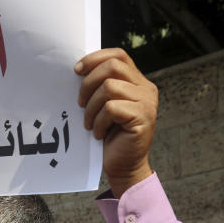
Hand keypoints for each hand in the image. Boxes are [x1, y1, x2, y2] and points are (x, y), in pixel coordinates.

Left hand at [75, 48, 157, 196]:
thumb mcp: (104, 105)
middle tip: (79, 103)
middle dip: (88, 83)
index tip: (76, 70)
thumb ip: (100, 86)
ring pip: (109, 87)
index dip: (95, 58)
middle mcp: (146, 88)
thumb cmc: (110, 137)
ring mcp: (147, 102)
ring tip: (89, 123)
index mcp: (138, 81)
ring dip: (91, 107)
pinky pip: (111, 108)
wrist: (123, 167)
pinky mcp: (143, 117)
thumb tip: (78, 69)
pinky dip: (98, 121)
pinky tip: (98, 134)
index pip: (118, 55)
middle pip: (113, 67)